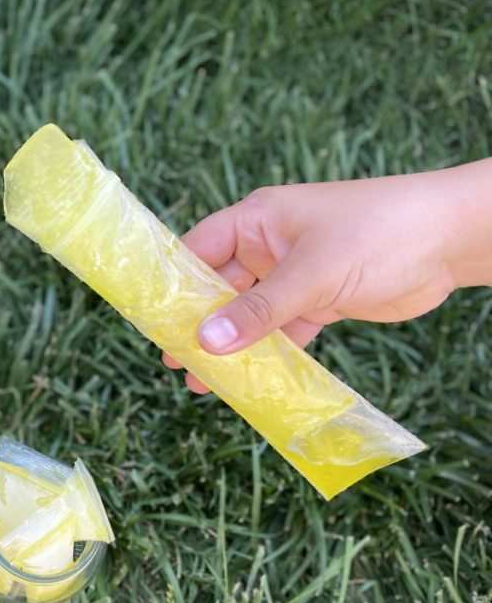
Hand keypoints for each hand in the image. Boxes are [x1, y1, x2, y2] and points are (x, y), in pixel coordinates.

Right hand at [164, 158, 491, 392]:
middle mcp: (269, 246)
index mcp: (258, 220)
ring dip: (230, 346)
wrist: (454, 239)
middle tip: (170, 359)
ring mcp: (294, 275)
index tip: (148, 320)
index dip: (171, 283)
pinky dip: (267, 354)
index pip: (197, 249)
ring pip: (249, 315)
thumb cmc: (382, 232)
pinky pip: (282, 331)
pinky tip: (249, 381)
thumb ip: (261, 309)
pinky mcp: (319, 300)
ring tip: (201, 382)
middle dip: (196, 323)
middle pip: (218, 287)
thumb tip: (206, 343)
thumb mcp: (313, 272)